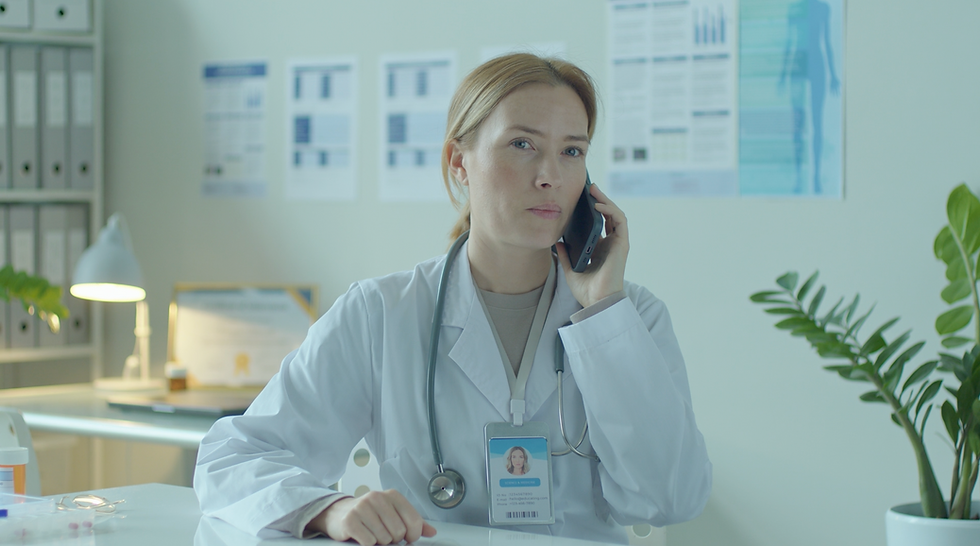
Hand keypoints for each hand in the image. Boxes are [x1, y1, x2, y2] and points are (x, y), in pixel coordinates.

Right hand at [308, 490, 436, 544]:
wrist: (338, 513)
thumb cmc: (368, 515)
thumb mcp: (392, 514)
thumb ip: (413, 522)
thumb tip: (432, 532)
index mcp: (392, 495)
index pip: (414, 521)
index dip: (412, 535)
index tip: (406, 538)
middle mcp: (377, 497)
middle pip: (399, 532)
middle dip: (392, 539)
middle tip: (383, 533)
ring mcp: (362, 508)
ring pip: (384, 538)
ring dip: (379, 541)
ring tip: (372, 533)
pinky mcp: (350, 520)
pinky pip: (369, 542)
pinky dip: (367, 543)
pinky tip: (362, 535)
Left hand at [556, 183, 628, 307]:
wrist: (597, 302)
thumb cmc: (587, 290)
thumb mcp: (571, 269)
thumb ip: (565, 256)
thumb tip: (557, 243)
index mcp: (601, 248)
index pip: (600, 223)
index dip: (593, 210)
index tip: (582, 199)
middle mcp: (610, 244)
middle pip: (607, 216)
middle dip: (599, 200)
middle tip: (588, 188)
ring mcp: (617, 243)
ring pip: (615, 215)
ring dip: (605, 201)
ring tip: (593, 191)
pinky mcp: (622, 244)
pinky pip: (619, 221)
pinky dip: (610, 211)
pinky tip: (598, 205)